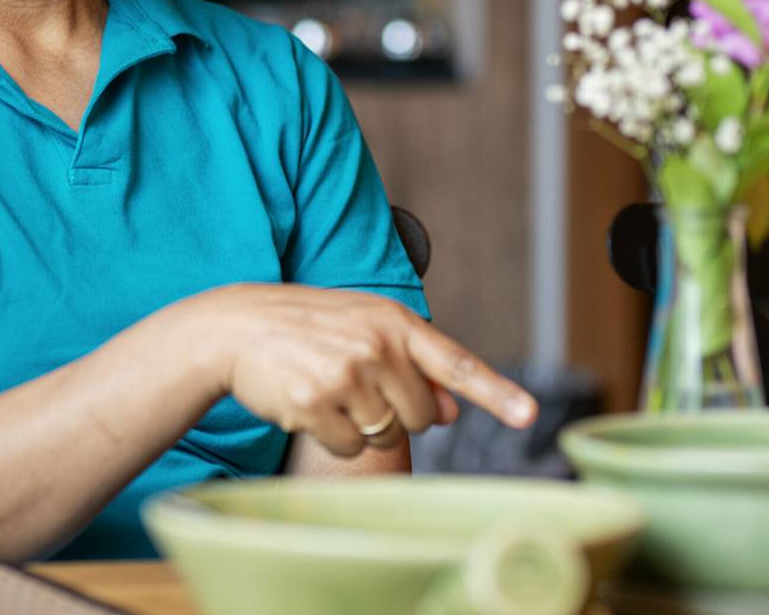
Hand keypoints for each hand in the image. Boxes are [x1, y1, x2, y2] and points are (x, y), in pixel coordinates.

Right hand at [188, 284, 536, 458]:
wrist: (239, 327)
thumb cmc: (311, 328)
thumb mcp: (366, 330)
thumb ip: (413, 365)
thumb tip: (452, 410)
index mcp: (394, 322)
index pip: (455, 363)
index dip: (496, 392)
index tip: (529, 415)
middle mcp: (375, 346)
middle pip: (421, 416)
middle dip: (397, 413)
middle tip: (360, 386)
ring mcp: (345, 375)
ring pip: (385, 434)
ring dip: (363, 425)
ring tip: (330, 389)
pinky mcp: (314, 403)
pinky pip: (349, 446)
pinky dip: (333, 436)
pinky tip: (309, 404)